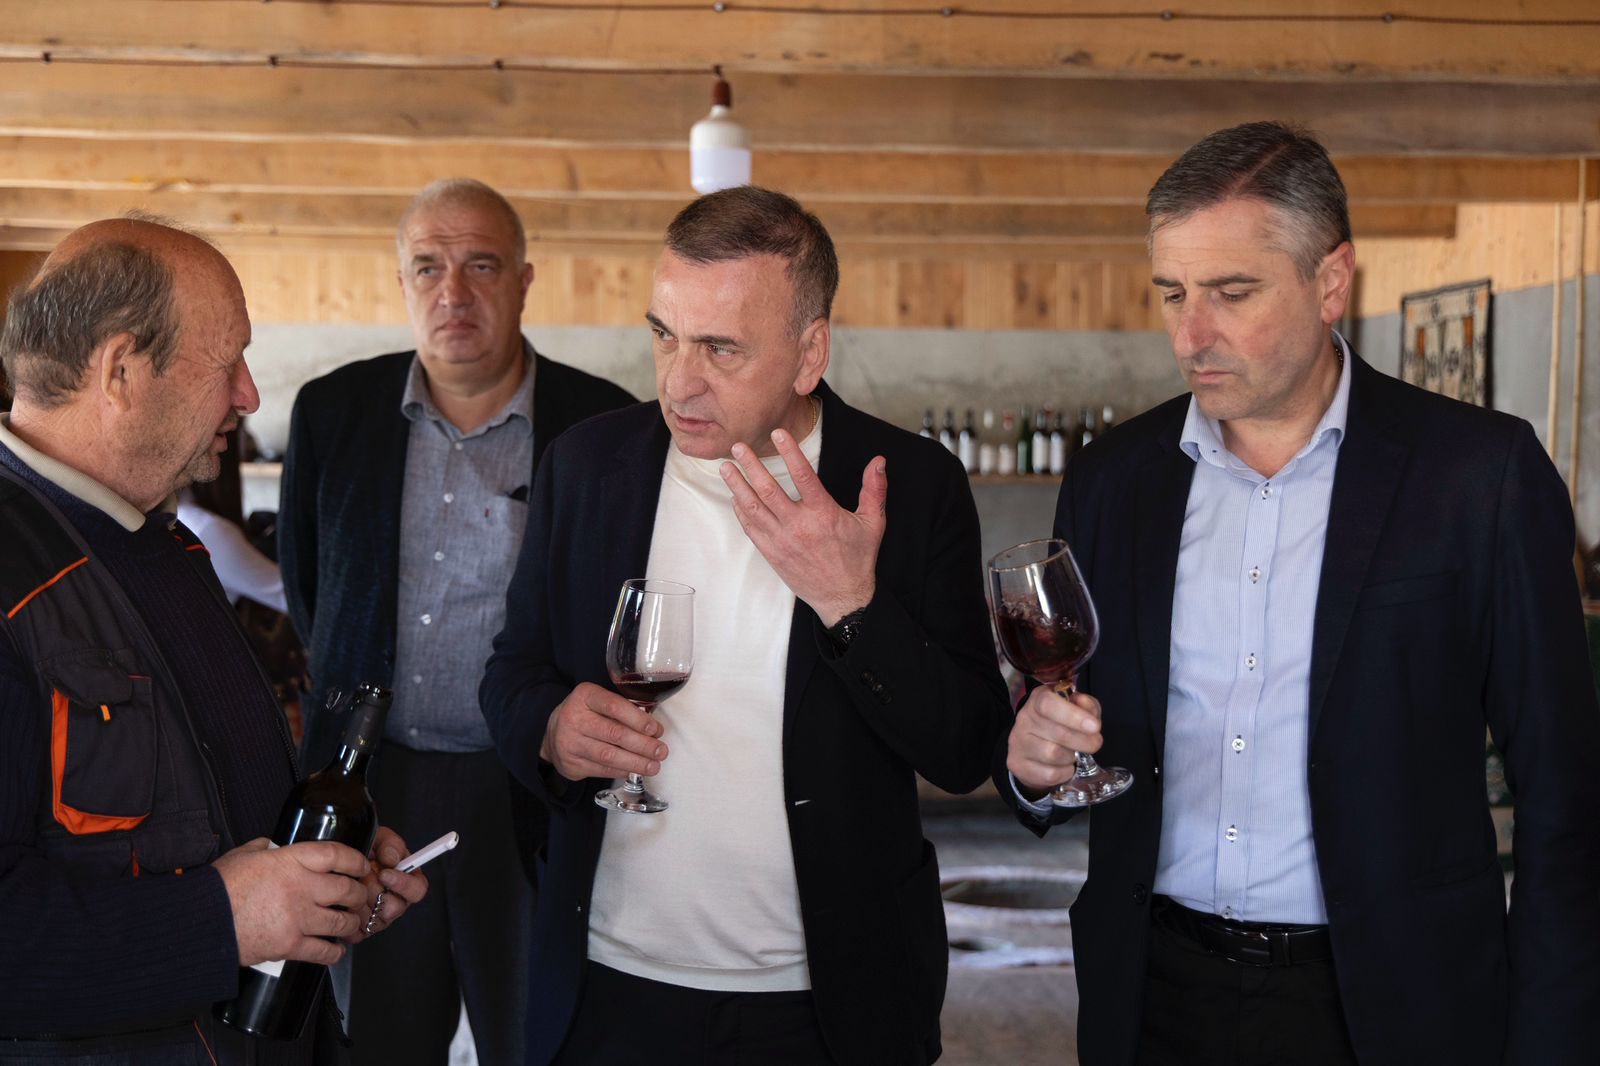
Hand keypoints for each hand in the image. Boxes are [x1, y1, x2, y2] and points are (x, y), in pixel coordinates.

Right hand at [213, 837, 373, 966]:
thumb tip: (274, 847)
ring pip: (341, 922)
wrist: (200, 923)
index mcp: (290, 861)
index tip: (360, 866)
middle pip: (347, 890)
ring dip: (351, 924)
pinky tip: (336, 949)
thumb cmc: (218, 889)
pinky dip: (335, 953)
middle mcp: (301, 888)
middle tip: (358, 898)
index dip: (355, 860)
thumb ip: (266, 849)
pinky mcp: (290, 946)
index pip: (336, 855)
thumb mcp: (244, 854)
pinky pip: (324, 952)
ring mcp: (297, 918)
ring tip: (350, 923)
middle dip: (358, 895)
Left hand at [350, 826, 429, 940]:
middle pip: (396, 907)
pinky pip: (358, 929)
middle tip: (362, 877)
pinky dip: (348, 913)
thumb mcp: (377, 838)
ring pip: (376, 918)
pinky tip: (343, 900)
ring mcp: (380, 918)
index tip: (385, 873)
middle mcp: (396, 902)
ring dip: (359, 900)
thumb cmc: (359, 852)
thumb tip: (392, 859)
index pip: (418, 889)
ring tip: (350, 886)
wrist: (334, 865)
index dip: (404, 883)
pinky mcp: (362, 931)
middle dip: (375, 890)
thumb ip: (390, 843)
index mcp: (406, 881)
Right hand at [539, 681, 667, 782]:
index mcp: (585, 696)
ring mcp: (570, 742)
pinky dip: (622, 771)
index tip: (656, 730)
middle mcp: (574, 718)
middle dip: (643, 745)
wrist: (552, 733)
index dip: (638, 719)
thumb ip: (623, 709)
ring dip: (636, 762)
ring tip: (653, 766)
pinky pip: (601, 769)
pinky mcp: (571, 763)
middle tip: (661, 751)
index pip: (614, 706)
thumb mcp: (598, 701)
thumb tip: (654, 730)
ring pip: (608, 755)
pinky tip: (635, 770)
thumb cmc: (586, 714)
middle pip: (614, 734)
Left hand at [720, 427, 886, 626]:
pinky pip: (751, 528)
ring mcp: (782, 540)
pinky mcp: (772, 553)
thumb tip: (879, 462)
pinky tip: (734, 497)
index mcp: (823, 513)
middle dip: (751, 466)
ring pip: (753, 508)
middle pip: (768, 489)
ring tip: (726, 467)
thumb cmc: (857, 559)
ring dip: (737, 486)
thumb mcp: (873, 522)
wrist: (842, 597)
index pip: (803, 475)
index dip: (790, 452)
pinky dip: (741, 511)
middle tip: (737, 447)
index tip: (777, 434)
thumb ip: (874, 490)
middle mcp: (799, 525)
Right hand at [1007, 686, 1104, 797]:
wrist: (1035, 749)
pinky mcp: (1017, 764)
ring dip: (1071, 756)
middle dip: (1084, 741)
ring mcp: (1018, 743)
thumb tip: (1090, 716)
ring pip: (1053, 754)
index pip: (1049, 704)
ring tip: (1073, 753)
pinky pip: (1050, 774)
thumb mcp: (1077, 708)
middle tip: (1095, 742)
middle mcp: (1024, 719)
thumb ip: (1087, 707)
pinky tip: (1063, 766)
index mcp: (1038, 700)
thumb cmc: (1060, 725)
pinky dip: (1064, 772)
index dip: (1073, 715)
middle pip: (1058, 733)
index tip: (1095, 726)